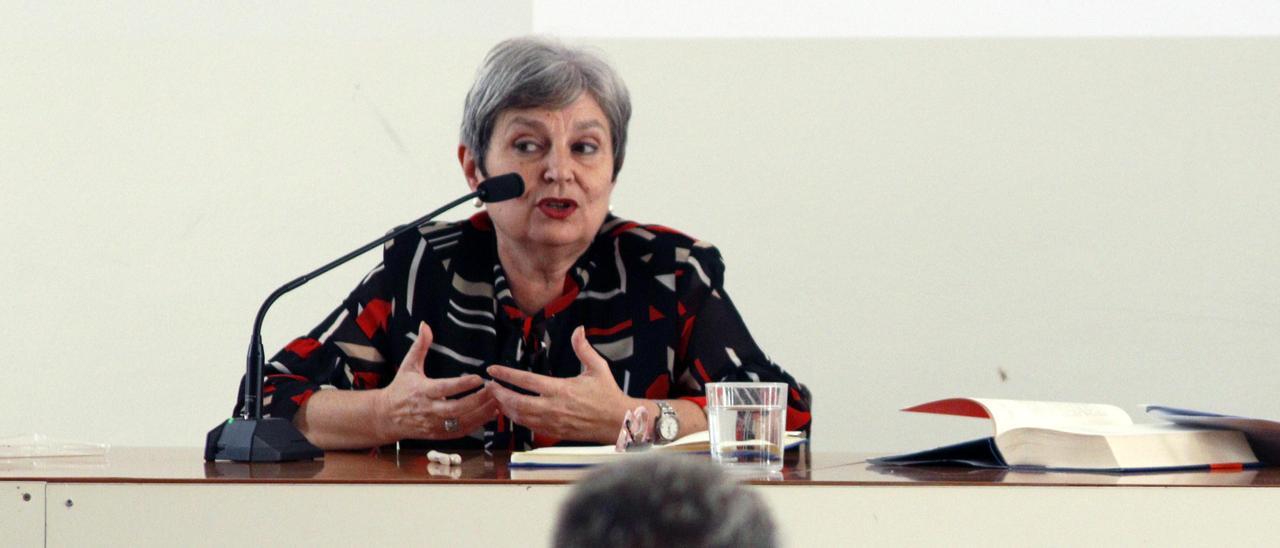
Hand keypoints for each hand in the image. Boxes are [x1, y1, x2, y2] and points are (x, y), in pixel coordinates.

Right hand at [373, 321, 497, 440]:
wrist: (386, 417)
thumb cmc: (400, 388)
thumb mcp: (408, 366)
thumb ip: (420, 346)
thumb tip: (425, 324)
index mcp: (422, 391)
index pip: (444, 388)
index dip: (461, 385)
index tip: (478, 378)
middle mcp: (429, 410)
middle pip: (456, 409)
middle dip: (477, 401)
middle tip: (494, 390)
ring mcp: (434, 425)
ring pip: (461, 423)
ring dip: (481, 414)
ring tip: (497, 402)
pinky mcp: (438, 435)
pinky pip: (460, 433)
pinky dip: (477, 426)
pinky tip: (490, 415)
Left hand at [487, 326, 636, 443]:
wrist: (617, 422)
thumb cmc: (608, 394)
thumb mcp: (598, 367)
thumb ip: (583, 348)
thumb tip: (578, 329)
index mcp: (561, 389)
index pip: (526, 381)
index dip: (506, 375)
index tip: (492, 370)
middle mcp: (554, 407)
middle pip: (517, 403)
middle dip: (499, 395)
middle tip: (489, 387)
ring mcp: (553, 422)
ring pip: (520, 417)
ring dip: (505, 408)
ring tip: (495, 399)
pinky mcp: (554, 433)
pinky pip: (529, 427)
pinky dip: (517, 420)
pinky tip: (511, 413)